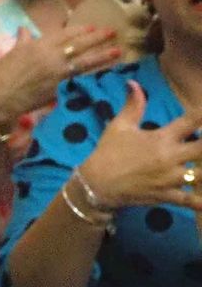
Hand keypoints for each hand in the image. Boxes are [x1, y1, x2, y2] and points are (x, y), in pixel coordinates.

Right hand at [0, 24, 122, 129]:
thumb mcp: (9, 55)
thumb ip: (21, 42)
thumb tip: (24, 30)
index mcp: (38, 45)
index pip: (65, 34)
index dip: (81, 30)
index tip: (92, 27)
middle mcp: (51, 56)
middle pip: (79, 45)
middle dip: (97, 38)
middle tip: (113, 32)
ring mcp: (57, 73)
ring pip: (85, 61)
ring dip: (102, 55)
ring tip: (117, 51)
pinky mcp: (58, 89)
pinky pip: (79, 78)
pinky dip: (91, 74)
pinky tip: (102, 71)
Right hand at [78, 82, 201, 210]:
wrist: (95, 184)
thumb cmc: (107, 153)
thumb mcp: (119, 126)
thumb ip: (133, 105)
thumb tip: (134, 83)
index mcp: (162, 138)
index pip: (193, 120)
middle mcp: (170, 157)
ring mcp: (170, 178)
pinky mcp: (166, 195)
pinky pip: (189, 201)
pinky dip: (200, 203)